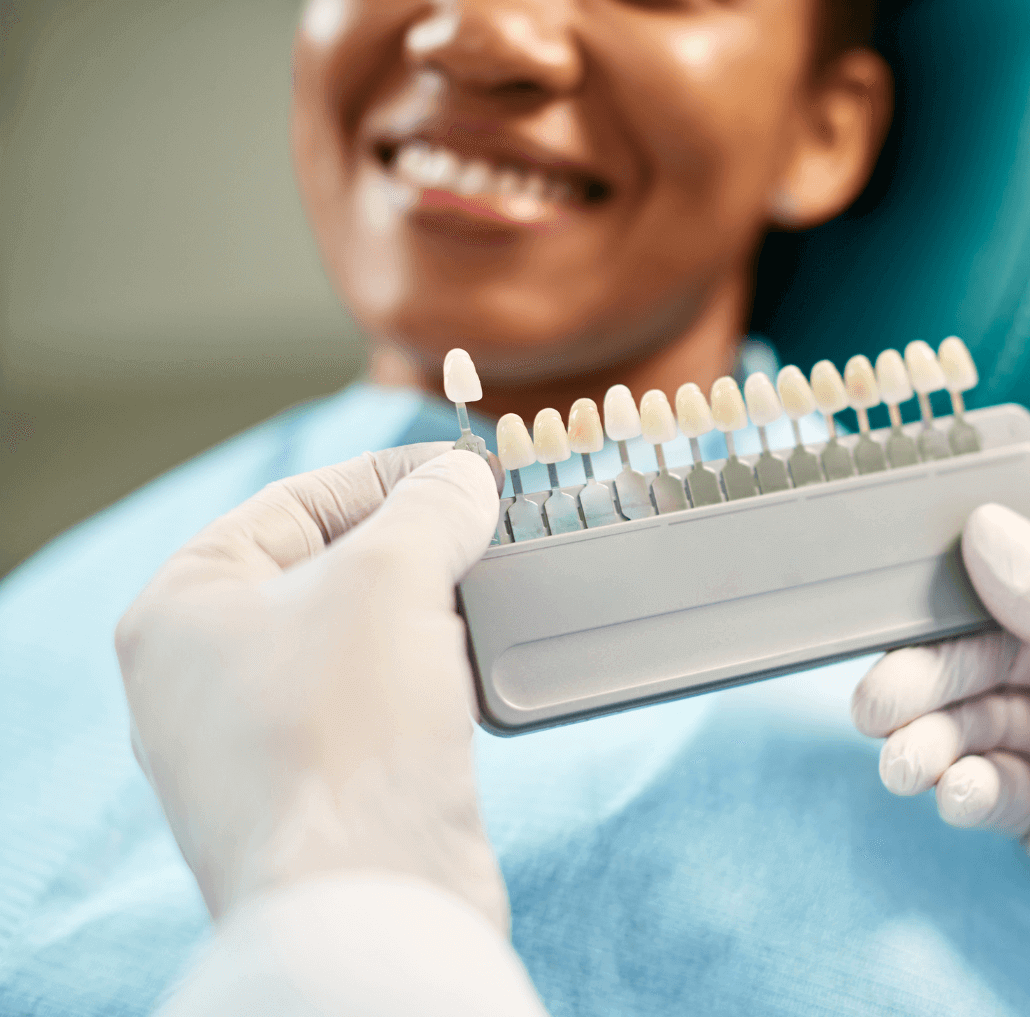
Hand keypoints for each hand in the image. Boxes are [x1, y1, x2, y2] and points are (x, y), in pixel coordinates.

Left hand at [117, 445, 506, 930]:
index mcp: (184, 607)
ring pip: (358, 642)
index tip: (465, 472)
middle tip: (489, 528)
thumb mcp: (388, 577)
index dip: (388, 475)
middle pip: (327, 570)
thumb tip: (462, 481)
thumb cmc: (343, 733)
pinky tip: (477, 673)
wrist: (368, 901)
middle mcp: (207, 674)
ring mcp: (261, 741)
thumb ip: (429, 509)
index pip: (294, 502)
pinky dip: (429, 679)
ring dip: (430, 613)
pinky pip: (379, 708)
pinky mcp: (323, 792)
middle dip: (415, 546)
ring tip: (494, 594)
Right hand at [852, 506, 1029, 1016]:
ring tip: (903, 760)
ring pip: (971, 715)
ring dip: (927, 733)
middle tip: (878, 700)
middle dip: (926, 668)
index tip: (904, 589)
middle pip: (981, 641)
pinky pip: (984, 785)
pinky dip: (958, 787)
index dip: (964, 568)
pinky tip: (955, 795)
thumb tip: (987, 536)